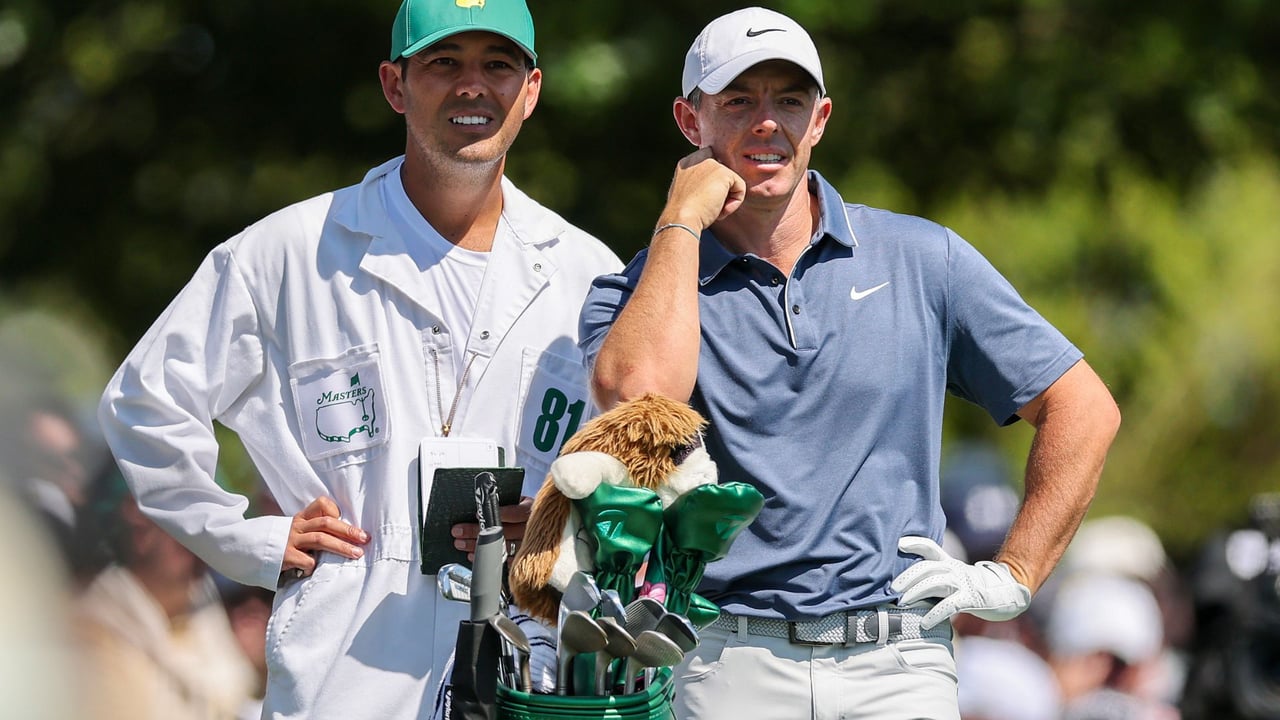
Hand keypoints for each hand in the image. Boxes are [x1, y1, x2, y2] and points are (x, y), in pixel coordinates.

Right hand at [283, 496, 368, 578]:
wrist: (252, 553)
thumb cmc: (286, 545)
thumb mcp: (298, 533)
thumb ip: (316, 531)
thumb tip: (348, 537)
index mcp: (302, 518)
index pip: (321, 504)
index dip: (335, 510)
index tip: (345, 520)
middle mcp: (297, 526)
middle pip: (327, 523)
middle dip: (348, 531)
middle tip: (364, 539)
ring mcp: (290, 540)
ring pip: (320, 539)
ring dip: (341, 547)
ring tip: (356, 554)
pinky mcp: (284, 556)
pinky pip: (306, 560)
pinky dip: (315, 565)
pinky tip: (315, 571)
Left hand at [452, 496, 532, 559]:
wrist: (544, 523)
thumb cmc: (524, 510)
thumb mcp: (519, 500)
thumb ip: (505, 502)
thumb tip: (480, 503)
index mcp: (530, 509)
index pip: (514, 513)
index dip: (496, 514)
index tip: (477, 515)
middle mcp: (530, 528)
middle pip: (503, 531)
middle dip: (478, 531)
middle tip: (458, 531)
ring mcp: (528, 544)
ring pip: (501, 546)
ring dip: (478, 545)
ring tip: (461, 543)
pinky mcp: (523, 557)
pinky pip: (504, 560)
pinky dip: (486, 558)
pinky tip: (472, 555)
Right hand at [660, 147, 745, 229]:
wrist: (681, 219)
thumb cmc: (683, 214)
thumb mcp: (687, 194)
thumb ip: (699, 185)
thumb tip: (717, 189)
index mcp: (686, 164)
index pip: (710, 161)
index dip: (715, 179)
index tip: (710, 197)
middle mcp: (698, 159)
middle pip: (724, 173)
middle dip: (722, 191)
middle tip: (710, 207)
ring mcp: (710, 164)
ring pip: (732, 182)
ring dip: (727, 200)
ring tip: (713, 211)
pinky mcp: (723, 173)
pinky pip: (740, 187)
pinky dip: (735, 203)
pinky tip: (721, 211)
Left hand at [890, 536, 1030, 628]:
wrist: (1008, 592)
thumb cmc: (976, 587)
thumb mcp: (956, 575)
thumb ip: (936, 576)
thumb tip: (909, 585)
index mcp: (950, 563)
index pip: (931, 548)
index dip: (916, 543)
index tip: (899, 543)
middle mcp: (955, 569)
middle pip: (927, 567)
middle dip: (907, 577)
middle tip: (892, 589)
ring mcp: (963, 583)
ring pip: (935, 583)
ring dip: (916, 592)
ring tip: (902, 603)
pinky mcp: (971, 599)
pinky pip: (950, 605)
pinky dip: (935, 614)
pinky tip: (925, 623)